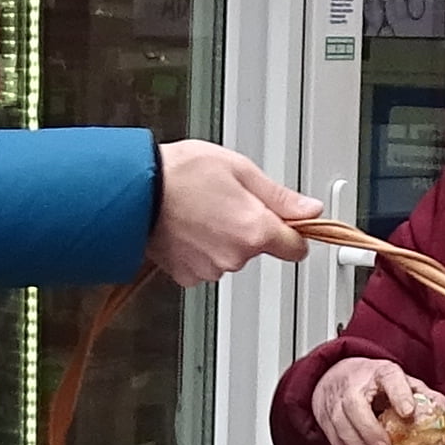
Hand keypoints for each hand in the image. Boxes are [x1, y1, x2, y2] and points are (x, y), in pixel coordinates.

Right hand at [152, 142, 324, 282]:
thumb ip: (279, 197)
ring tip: (202, 210)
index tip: (286, 221)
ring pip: (231, 256)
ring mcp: (210, 268)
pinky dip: (200, 249)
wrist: (134, 191)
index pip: (296, 248)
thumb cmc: (181, 173)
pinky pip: (206, 264)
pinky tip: (188, 227)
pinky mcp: (187, 275)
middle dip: (249, 228)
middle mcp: (235, 256)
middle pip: (259, 248)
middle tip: (227, 201)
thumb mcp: (239, 169)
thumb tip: (311, 210)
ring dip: (222, 238)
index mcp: (255, 229)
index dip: (293, 232)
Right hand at [312, 356, 443, 444]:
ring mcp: (335, 402)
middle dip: (369, 430)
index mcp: (379, 372)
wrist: (335, 375)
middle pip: (355, 406)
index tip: (408, 411)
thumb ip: (421, 393)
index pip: (389, 378)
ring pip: (341, 426)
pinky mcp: (326, 420)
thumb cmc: (372, 380)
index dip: (399, 394)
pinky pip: (335, 442)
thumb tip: (443, 407)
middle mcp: (353, 385)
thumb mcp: (399, 380)